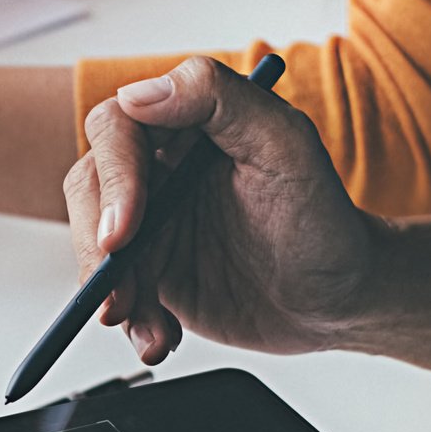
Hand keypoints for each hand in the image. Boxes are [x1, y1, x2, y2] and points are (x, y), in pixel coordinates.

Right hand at [65, 57, 377, 362]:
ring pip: (94, 245)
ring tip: (150, 327)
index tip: (125, 231)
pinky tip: (161, 338)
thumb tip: (141, 93)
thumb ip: (219, 99)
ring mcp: (152, 222)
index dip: (114, 178)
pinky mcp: (153, 272)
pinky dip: (132, 322)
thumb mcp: (287, 146)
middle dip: (96, 243)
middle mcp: (161, 167)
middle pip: (91, 188)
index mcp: (188, 124)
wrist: (339, 299)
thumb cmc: (323, 219)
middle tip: (118, 290)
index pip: (118, 128)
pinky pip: (115, 292)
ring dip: (111, 292)